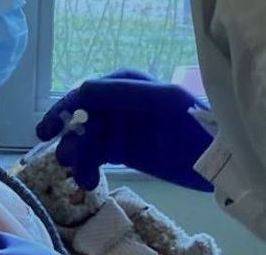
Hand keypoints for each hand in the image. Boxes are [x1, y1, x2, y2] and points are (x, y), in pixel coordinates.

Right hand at [36, 69, 213, 191]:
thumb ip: (123, 93)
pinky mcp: (120, 151)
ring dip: (77, 157)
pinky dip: (87, 169)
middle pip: (80, 118)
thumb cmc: (192, 120)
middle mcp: (115, 103)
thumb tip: (81, 90)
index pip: (86, 93)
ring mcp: (116, 128)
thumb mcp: (161, 100)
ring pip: (84, 140)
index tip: (48, 130)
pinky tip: (88, 182)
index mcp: (124, 84)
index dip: (65, 109)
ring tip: (82, 177)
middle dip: (69, 137)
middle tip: (63, 158)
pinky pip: (94, 158)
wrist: (217, 155)